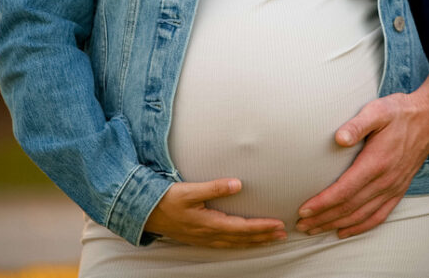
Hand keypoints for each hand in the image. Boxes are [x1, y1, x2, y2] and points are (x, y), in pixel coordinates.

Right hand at [144, 178, 286, 247]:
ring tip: (271, 239)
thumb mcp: (190, 190)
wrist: (145, 212)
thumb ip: (215, 187)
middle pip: (242, 239)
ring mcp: (204, 239)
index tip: (278, 224)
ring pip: (235, 244)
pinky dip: (240, 244)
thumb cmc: (167, 199)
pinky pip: (225, 245)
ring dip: (254, 242)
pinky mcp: (199, 238)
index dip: (261, 227)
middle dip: (263, 237)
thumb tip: (238, 184)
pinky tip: (245, 242)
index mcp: (209, 223)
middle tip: (283, 234)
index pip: (242, 227)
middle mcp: (209, 234)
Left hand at [295, 91, 428, 238]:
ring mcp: (394, 187)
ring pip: (361, 215)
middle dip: (323, 218)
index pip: (344, 190)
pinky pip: (379, 215)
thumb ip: (357, 124)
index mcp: (377, 162)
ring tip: (315, 229)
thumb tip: (338, 138)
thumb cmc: (399, 112)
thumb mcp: (378, 110)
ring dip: (337, 225)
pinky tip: (345, 231)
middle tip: (300, 225)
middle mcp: (386, 180)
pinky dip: (360, 227)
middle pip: (349, 207)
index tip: (303, 210)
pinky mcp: (399, 189)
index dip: (322, 203)